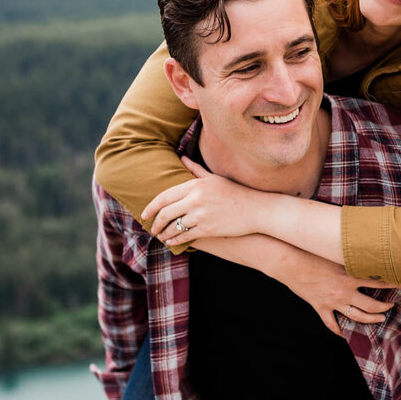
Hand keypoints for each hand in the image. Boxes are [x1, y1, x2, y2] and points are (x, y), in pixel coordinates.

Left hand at [142, 157, 263, 244]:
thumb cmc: (235, 192)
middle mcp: (196, 199)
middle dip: (155, 223)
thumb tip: (181, 158)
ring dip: (164, 233)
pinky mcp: (208, 229)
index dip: (151, 207)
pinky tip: (171, 241)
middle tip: (152, 228)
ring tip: (161, 235)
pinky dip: (175, 240)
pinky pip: (185, 236)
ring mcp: (201, 215)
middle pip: (166, 213)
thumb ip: (195, 170)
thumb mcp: (214, 178)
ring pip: (174, 226)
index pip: (165, 196)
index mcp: (196, 185)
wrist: (256, 209)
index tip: (144, 214)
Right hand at [283, 252, 400, 334]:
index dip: (394, 285)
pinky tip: (344, 334)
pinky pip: (332, 324)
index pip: (379, 283)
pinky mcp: (320, 308)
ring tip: (380, 319)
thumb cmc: (312, 252)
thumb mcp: (335, 252)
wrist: (289, 262)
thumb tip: (367, 251)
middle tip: (392, 306)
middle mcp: (344, 292)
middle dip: (385, 308)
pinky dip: (339, 331)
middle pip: (372, 307)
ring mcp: (333, 302)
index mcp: (350, 276)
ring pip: (357, 318)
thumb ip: (352, 256)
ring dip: (371, 320)